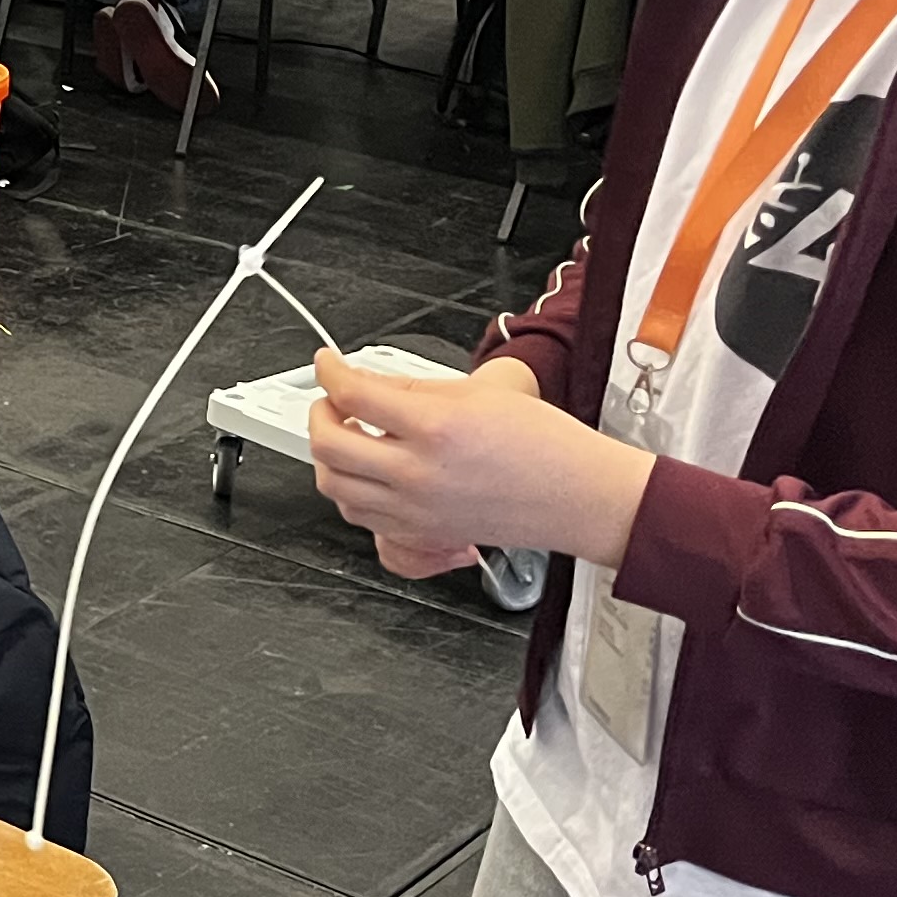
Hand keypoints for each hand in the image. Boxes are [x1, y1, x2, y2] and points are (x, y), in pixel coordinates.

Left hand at [306, 351, 649, 569]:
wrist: (577, 496)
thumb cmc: (544, 445)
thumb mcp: (478, 393)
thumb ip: (412, 388)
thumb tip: (366, 382)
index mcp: (436, 428)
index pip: (353, 394)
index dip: (329, 371)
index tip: (327, 363)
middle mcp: (419, 474)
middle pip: (329, 445)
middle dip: (319, 414)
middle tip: (331, 400)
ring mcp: (416, 510)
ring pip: (334, 486)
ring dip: (328, 455)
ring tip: (347, 434)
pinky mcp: (421, 534)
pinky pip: (360, 515)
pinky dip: (350, 489)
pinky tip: (366, 471)